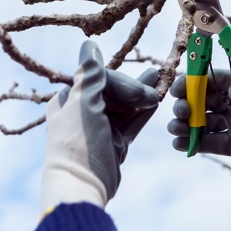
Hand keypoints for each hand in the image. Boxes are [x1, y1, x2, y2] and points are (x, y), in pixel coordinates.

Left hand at [40, 41, 158, 213]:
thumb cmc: (77, 141)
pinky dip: (143, 113)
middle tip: (152, 93)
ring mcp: (100, 128)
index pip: (98, 78)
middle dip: (134, 89)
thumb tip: (89, 44)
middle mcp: (83, 111)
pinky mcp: (114, 143)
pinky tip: (157, 101)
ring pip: (125, 106)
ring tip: (161, 80)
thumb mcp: (83, 103)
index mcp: (69, 99)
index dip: (120, 81)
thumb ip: (90, 74)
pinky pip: (131, 123)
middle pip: (113, 91)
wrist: (82, 185)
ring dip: (142, 95)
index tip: (138, 91)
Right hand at [167, 65, 230, 172]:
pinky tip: (181, 144)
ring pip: (200, 123)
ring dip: (184, 126)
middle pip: (197, 102)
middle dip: (183, 106)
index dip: (188, 83)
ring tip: (176, 129)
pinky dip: (194, 144)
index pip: (206, 80)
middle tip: (182, 112)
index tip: (178, 90)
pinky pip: (210, 144)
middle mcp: (230, 102)